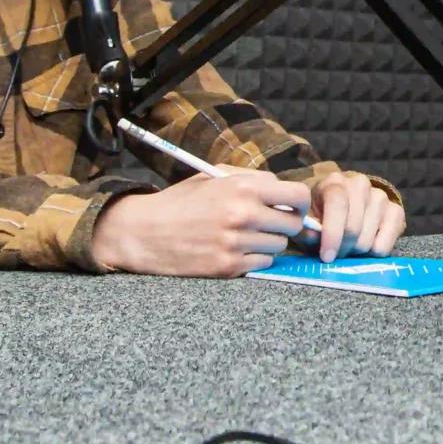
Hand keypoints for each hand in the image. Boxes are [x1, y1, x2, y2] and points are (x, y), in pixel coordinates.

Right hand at [91, 169, 314, 276]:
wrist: (144, 232)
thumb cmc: (181, 201)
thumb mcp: (214, 176)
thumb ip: (251, 179)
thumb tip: (283, 189)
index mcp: (243, 187)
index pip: (298, 195)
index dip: (299, 203)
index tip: (291, 207)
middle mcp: (244, 214)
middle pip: (292, 225)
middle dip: (284, 224)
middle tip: (267, 223)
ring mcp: (237, 243)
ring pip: (279, 246)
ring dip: (268, 242)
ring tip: (244, 235)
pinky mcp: (228, 267)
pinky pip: (263, 264)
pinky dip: (254, 259)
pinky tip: (235, 250)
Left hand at [310, 171, 402, 257]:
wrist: (344, 206)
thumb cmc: (321, 214)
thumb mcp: (308, 220)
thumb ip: (308, 229)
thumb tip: (315, 236)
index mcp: (335, 182)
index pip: (338, 205)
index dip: (332, 234)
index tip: (327, 257)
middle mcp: (360, 185)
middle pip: (354, 229)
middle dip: (342, 248)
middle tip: (336, 252)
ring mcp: (381, 197)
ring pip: (368, 241)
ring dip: (356, 251)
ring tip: (349, 245)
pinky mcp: (396, 211)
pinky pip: (385, 246)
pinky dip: (373, 253)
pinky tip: (366, 242)